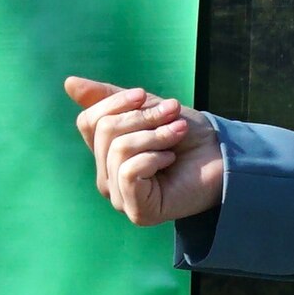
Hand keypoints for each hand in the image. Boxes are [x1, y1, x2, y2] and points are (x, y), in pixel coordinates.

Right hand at [65, 75, 225, 227]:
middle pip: (104, 133)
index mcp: (106, 154)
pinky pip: (128, 172)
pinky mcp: (138, 211)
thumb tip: (68, 83)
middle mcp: (108, 178)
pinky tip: (170, 159)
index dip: (115, 102)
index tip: (144, 94)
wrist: (225, 156)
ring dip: (155, 135)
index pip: (87, 122)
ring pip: (118, 150)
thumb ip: (110, 99)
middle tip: (174, 115)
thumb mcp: (148, 108)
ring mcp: (121, 197)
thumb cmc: (188, 135)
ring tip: (177, 135)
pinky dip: (153, 157)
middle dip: (143, 117)